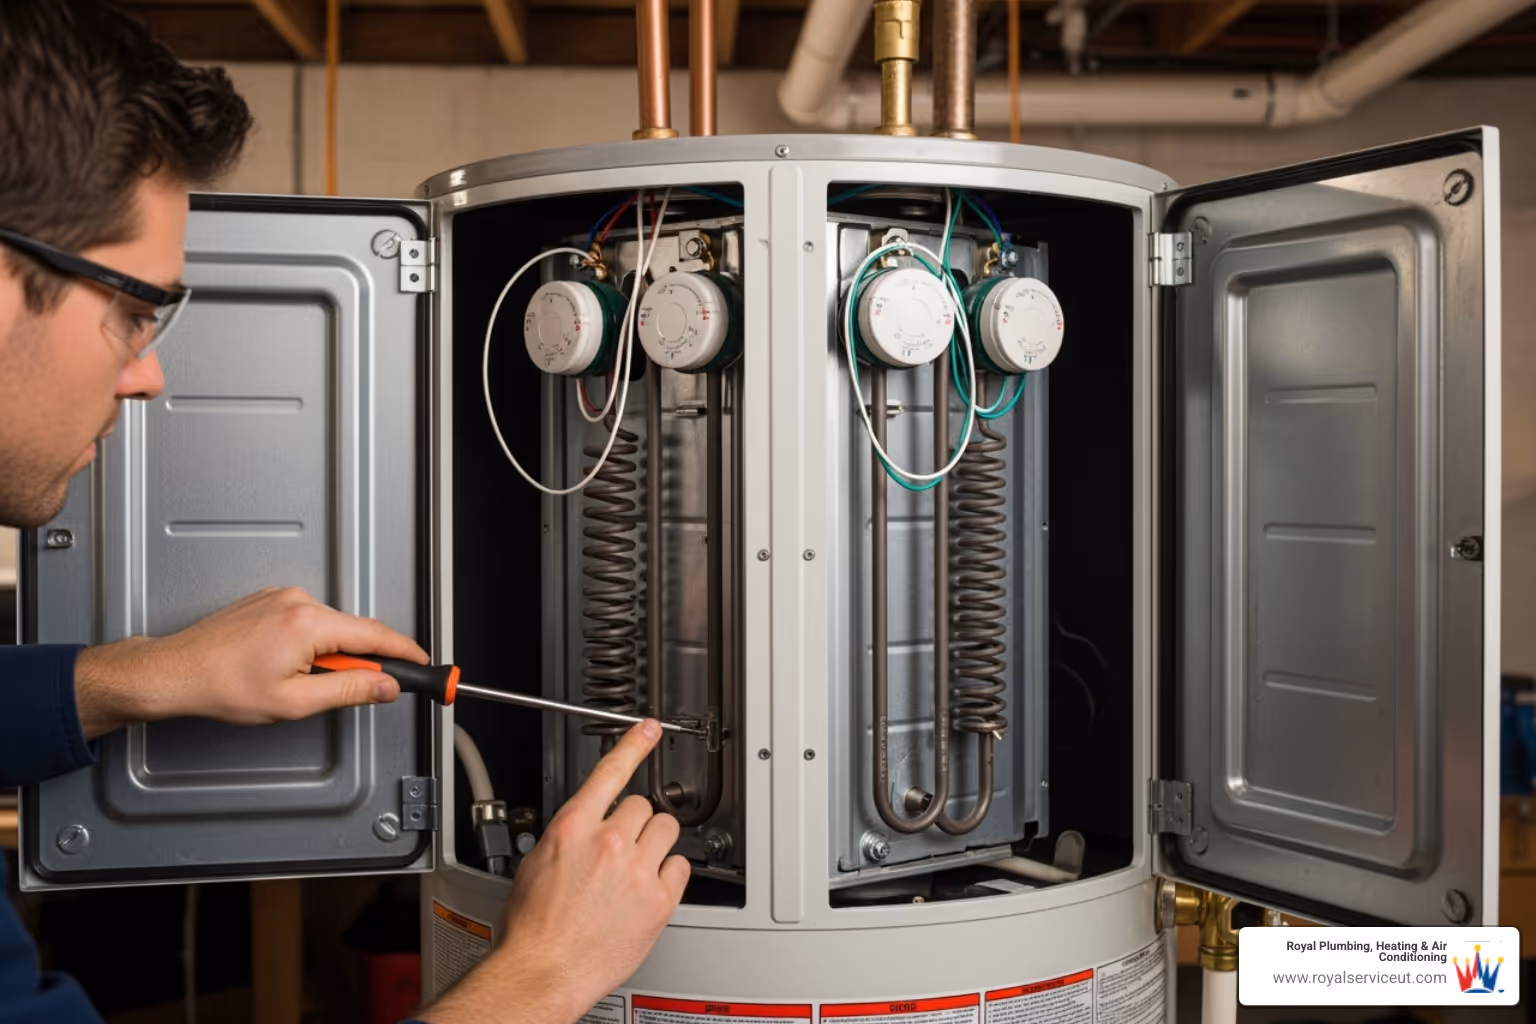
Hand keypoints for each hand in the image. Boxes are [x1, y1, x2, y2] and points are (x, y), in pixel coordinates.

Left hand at [72, 586, 427, 737]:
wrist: (173, 673)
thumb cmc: (221, 687)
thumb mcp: (294, 702)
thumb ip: (349, 690)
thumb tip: (385, 684)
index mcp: (308, 623)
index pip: (376, 636)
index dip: (405, 653)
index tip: (423, 663)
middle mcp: (298, 601)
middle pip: (355, 631)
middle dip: (361, 661)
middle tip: (353, 692)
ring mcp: (282, 597)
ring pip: (331, 628)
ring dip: (332, 655)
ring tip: (299, 683)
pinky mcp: (269, 601)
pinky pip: (308, 621)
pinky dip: (312, 644)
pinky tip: (285, 667)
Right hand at [419, 721, 688, 1023]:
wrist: (544, 971)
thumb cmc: (534, 928)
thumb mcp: (536, 864)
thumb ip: (568, 837)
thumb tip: (583, 830)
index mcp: (574, 828)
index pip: (611, 772)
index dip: (634, 745)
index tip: (650, 729)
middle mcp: (608, 843)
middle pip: (643, 806)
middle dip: (634, 823)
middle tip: (622, 848)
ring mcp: (636, 870)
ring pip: (667, 831)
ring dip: (655, 843)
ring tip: (638, 866)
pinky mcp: (658, 900)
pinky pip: (680, 867)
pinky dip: (669, 874)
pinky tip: (650, 888)